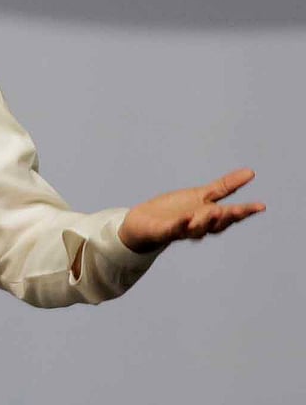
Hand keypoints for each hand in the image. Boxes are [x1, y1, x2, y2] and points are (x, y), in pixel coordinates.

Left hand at [119, 168, 264, 253]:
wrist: (144, 223)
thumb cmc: (175, 209)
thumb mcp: (201, 195)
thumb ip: (225, 186)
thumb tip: (251, 172)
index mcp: (209, 216)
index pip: (230, 215)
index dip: (245, 212)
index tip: (260, 206)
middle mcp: (198, 226)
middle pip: (216, 225)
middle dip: (228, 218)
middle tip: (240, 210)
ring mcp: (181, 230)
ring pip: (197, 229)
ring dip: (206, 221)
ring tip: (214, 211)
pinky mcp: (163, 232)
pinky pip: (173, 230)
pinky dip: (180, 225)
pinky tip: (185, 218)